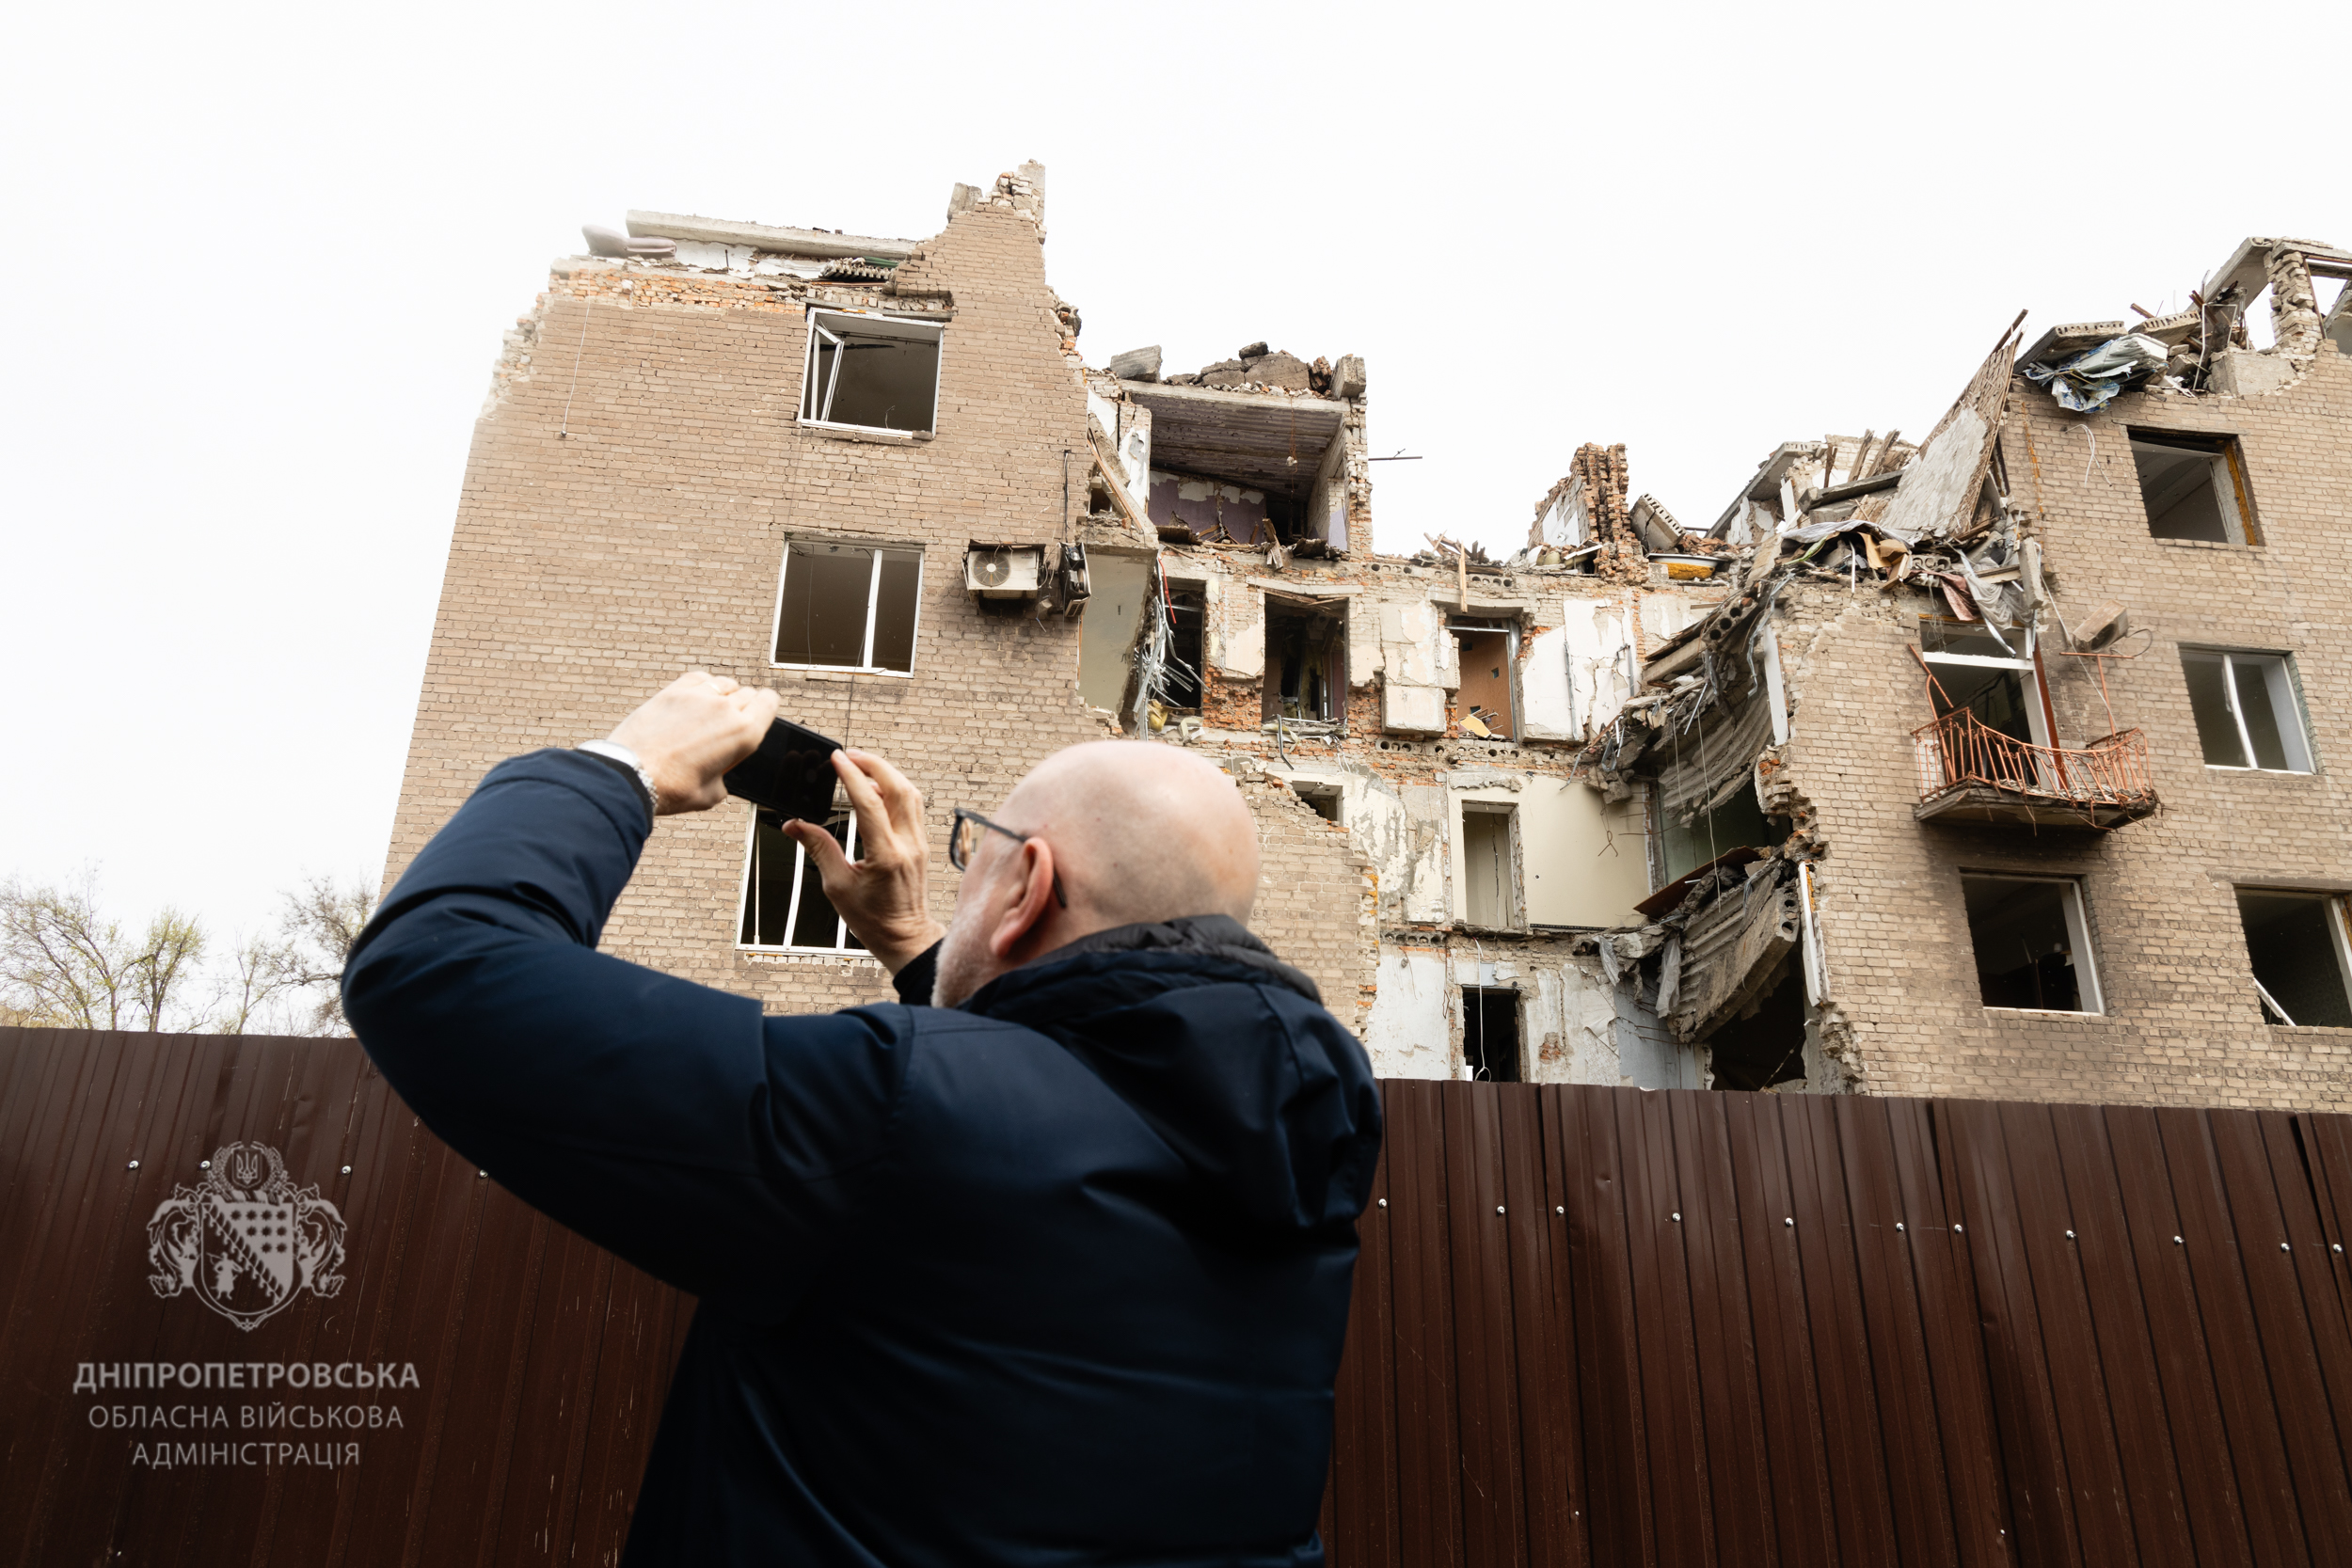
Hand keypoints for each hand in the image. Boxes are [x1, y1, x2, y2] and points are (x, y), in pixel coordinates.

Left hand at [607, 671, 779, 814]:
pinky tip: (695, 699)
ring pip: (725, 683)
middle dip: (744, 708)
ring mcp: (698, 696)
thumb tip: (719, 770)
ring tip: (710, 713)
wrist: (632, 775)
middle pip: (747, 693)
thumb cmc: (671, 788)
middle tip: (729, 726)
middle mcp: (725, 708)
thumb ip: (726, 775)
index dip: (767, 708)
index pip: (770, 701)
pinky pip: (699, 678)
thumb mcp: (713, 793)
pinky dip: (702, 685)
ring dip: (724, 695)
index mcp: (745, 733)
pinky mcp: (673, 691)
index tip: (760, 714)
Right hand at [787, 749, 945, 972]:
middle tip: (848, 755)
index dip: (851, 776)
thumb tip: (795, 825)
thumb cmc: (872, 919)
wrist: (905, 936)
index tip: (836, 758)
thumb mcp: (837, 885)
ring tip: (861, 765)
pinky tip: (878, 787)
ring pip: (911, 793)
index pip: (869, 803)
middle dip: (874, 764)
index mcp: (886, 856)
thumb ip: (819, 849)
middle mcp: (908, 845)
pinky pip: (914, 806)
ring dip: (887, 773)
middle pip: (899, 788)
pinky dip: (897, 789)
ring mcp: (919, 843)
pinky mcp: (922, 843)